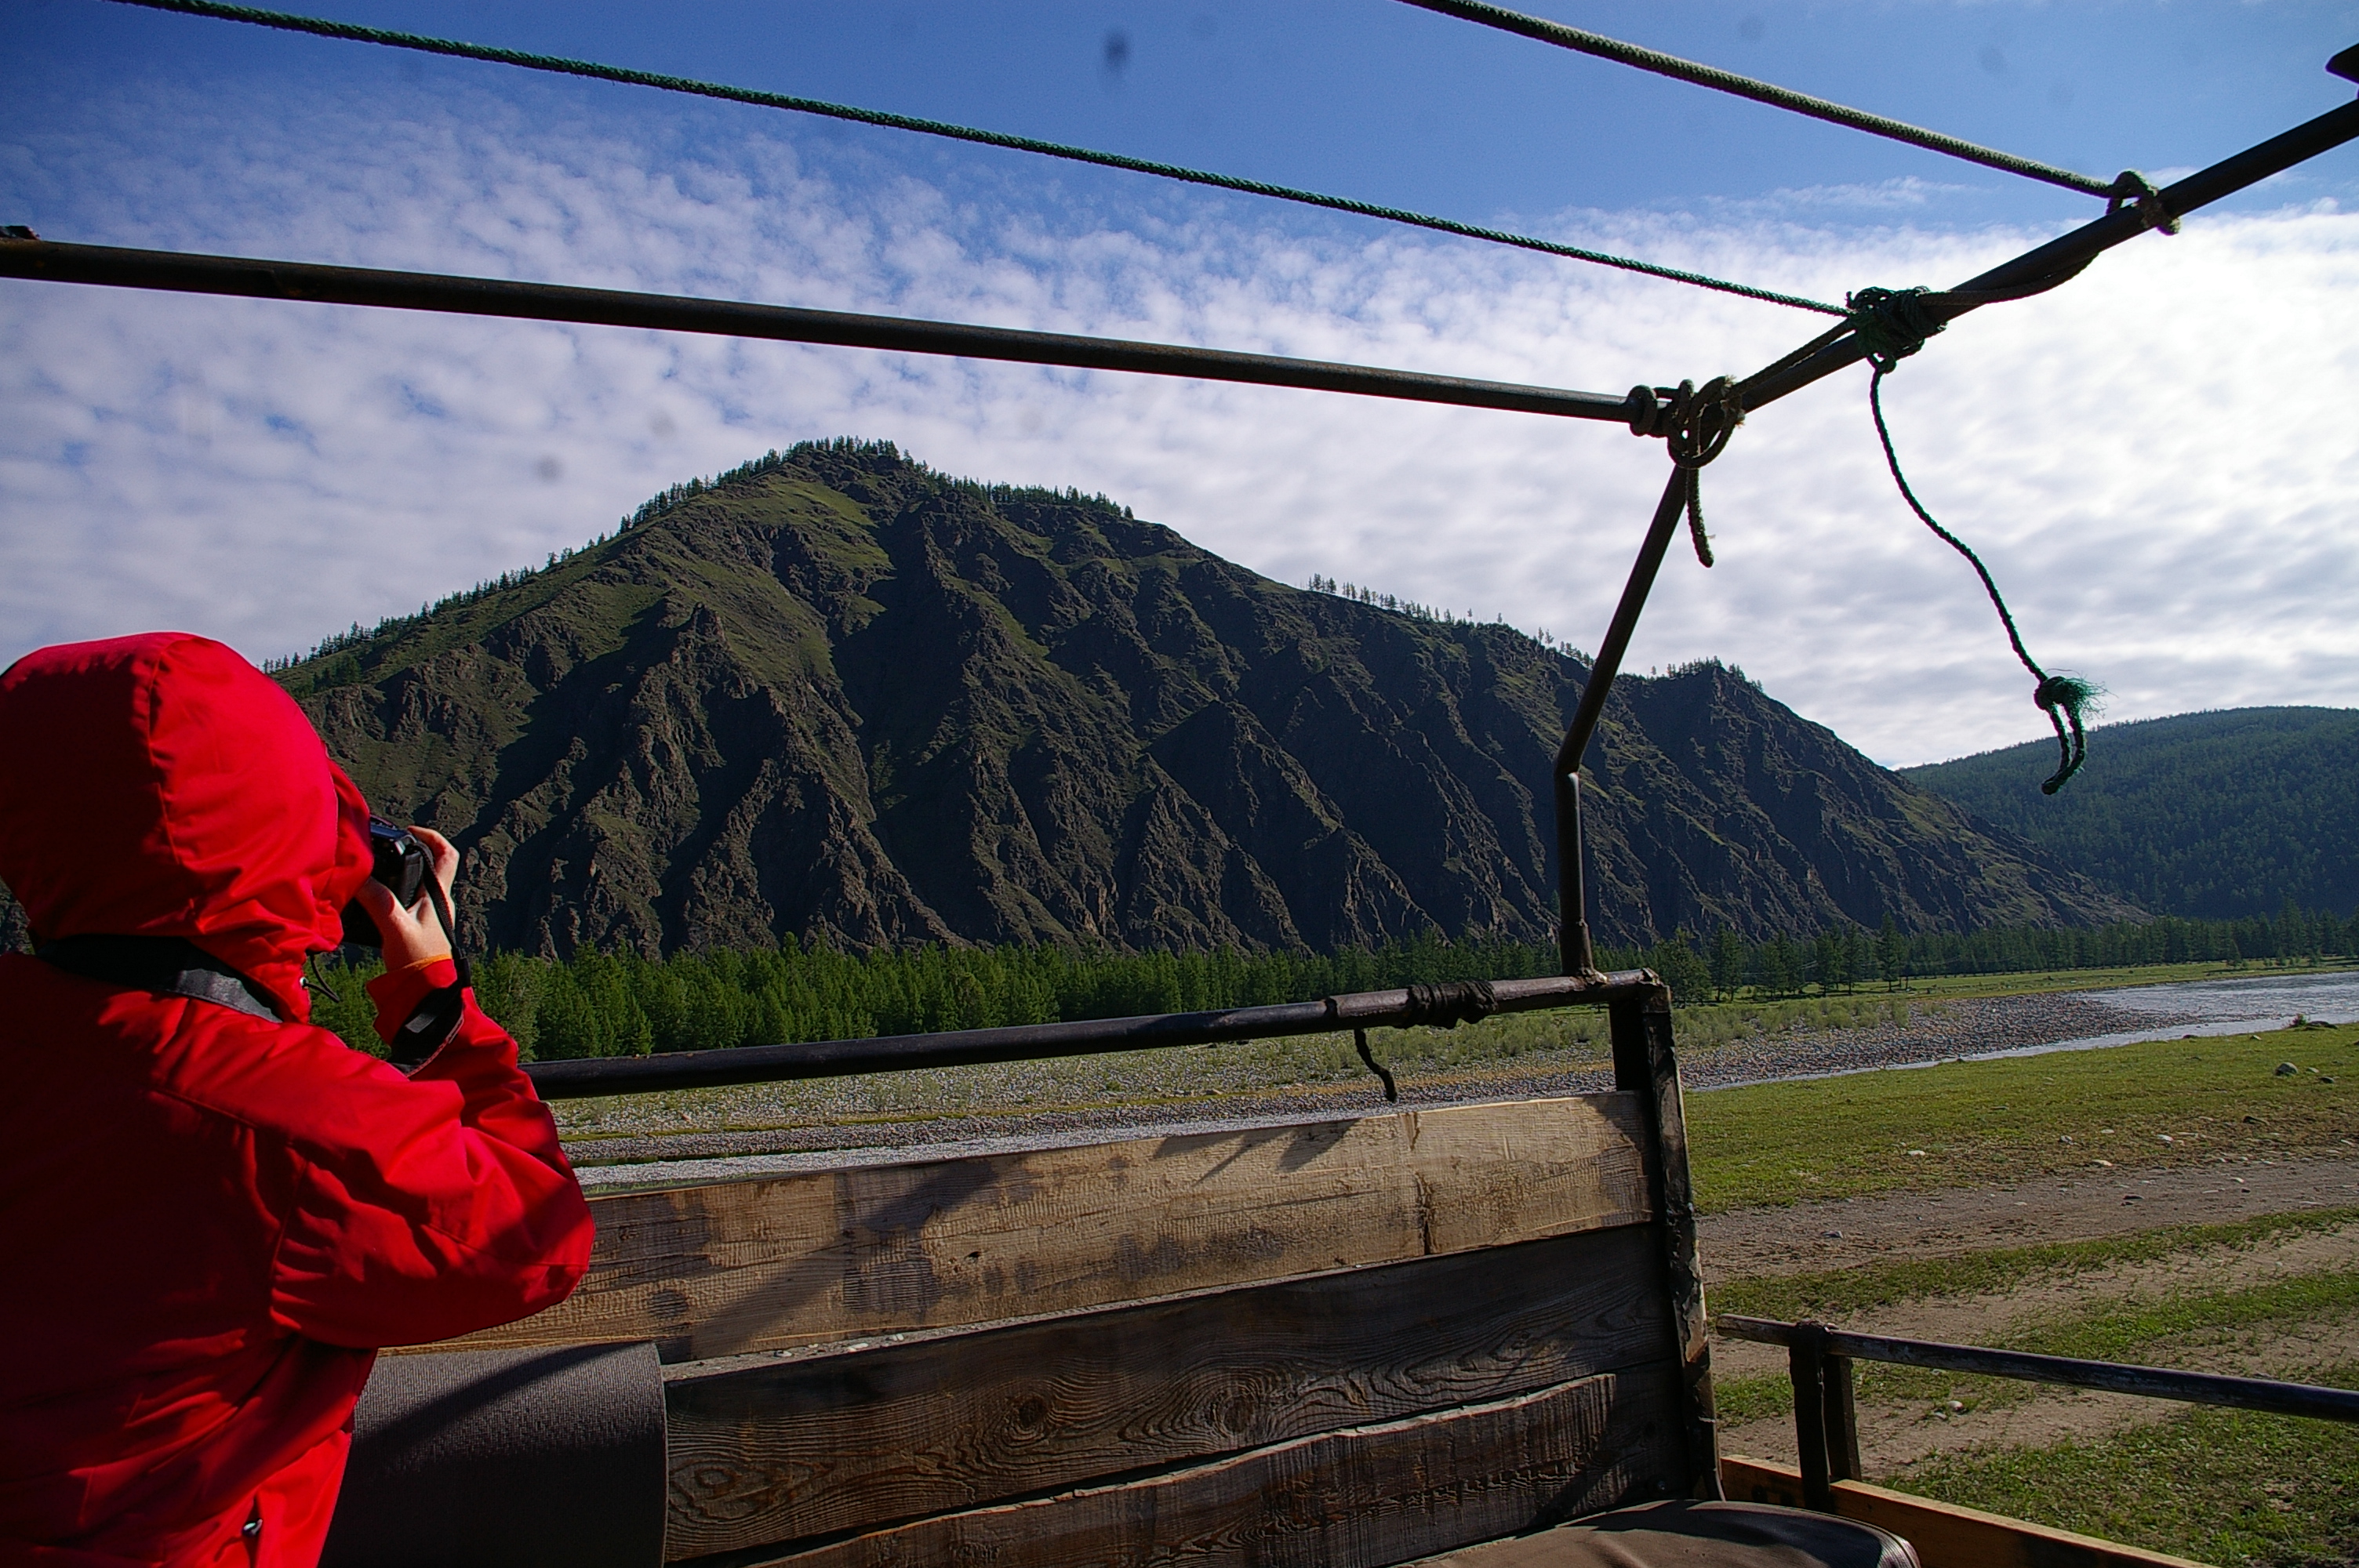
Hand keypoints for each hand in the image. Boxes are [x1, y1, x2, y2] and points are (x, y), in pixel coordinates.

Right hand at [353, 826, 459, 973]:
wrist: (424, 993)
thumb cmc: (418, 962)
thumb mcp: (395, 927)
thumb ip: (378, 900)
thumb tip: (359, 878)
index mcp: (440, 896)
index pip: (447, 854)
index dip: (431, 836)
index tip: (409, 831)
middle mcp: (438, 903)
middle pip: (428, 866)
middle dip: (407, 854)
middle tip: (382, 851)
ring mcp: (429, 917)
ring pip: (414, 885)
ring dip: (396, 876)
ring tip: (372, 874)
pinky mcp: (417, 930)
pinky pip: (405, 903)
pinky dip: (390, 895)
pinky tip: (371, 901)